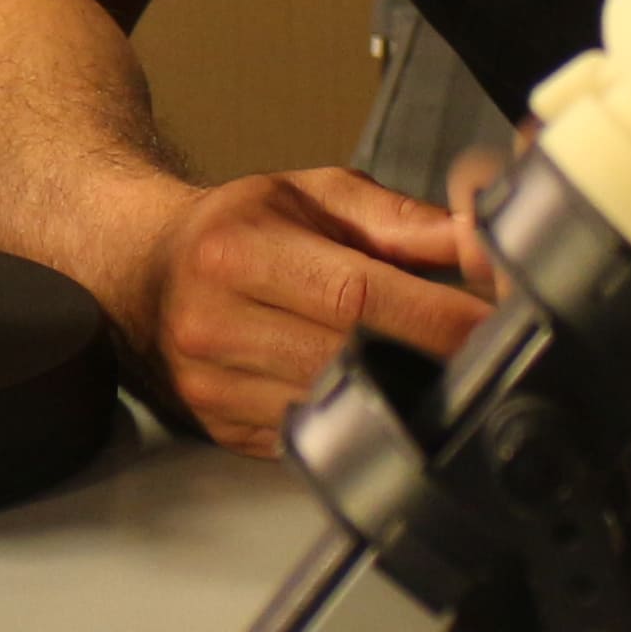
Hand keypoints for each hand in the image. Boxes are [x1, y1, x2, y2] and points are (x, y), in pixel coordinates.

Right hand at [130, 167, 484, 451]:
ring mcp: (212, 385)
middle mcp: (216, 322)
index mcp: (240, 250)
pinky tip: (381, 399)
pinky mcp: (221, 428)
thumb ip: (402, 221)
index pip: (356, 294)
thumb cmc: (238, 228)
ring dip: (395, 396)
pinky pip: (307, 435)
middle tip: (486, 355)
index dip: (433, 316)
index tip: (491, 324)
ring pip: (330, 406)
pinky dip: (353, 420)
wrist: (140, 271)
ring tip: (439, 374)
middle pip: (347, 357)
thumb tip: (481, 242)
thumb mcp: (315, 196)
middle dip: (427, 359)